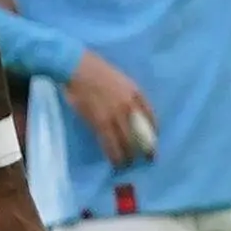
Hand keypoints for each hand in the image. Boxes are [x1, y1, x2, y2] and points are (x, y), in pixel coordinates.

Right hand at [64, 50, 156, 167]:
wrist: (76, 67)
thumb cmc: (94, 68)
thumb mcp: (118, 77)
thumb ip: (125, 92)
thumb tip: (128, 109)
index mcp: (135, 92)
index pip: (150, 114)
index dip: (154, 129)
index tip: (154, 139)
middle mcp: (129, 104)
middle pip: (141, 132)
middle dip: (145, 148)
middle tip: (148, 159)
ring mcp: (115, 114)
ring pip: (127, 140)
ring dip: (128, 155)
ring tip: (127, 164)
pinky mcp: (99, 121)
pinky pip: (110, 142)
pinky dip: (113, 154)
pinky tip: (115, 161)